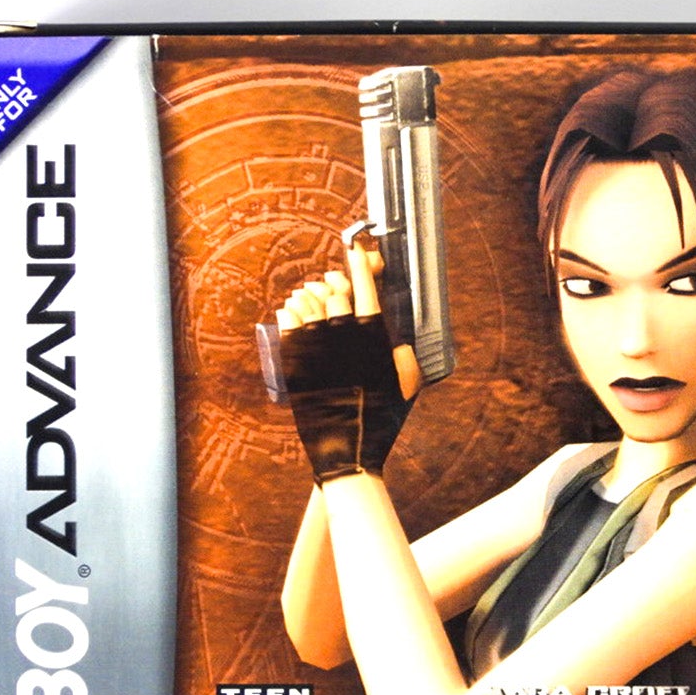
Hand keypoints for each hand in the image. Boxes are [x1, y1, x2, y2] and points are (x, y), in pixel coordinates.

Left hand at [277, 235, 417, 482]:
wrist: (347, 447)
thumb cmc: (381, 419)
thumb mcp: (407, 385)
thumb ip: (404, 356)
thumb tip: (396, 339)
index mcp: (374, 337)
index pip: (367, 286)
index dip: (362, 261)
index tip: (358, 247)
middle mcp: (344, 334)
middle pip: (337, 288)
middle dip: (338, 284)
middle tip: (339, 291)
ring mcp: (316, 344)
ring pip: (309, 298)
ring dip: (313, 294)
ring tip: (316, 302)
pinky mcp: (294, 357)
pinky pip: (288, 317)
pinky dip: (291, 310)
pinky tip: (296, 313)